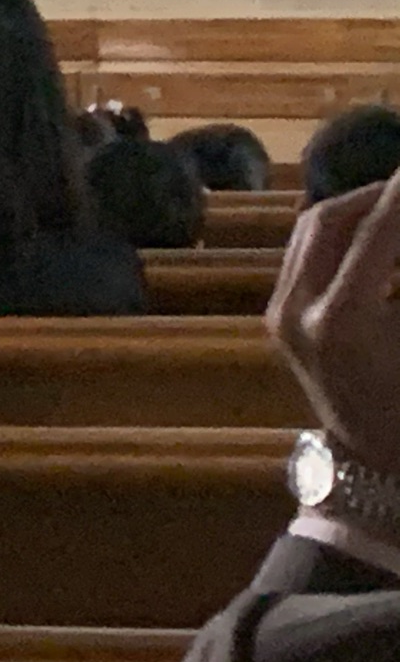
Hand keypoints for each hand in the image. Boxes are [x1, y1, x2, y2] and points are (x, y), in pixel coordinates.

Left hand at [267, 173, 399, 477]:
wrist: (376, 466)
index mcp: (341, 320)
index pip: (376, 233)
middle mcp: (296, 310)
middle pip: (331, 219)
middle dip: (379, 194)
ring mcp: (278, 312)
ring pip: (312, 231)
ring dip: (359, 208)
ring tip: (399, 204)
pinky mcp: (274, 316)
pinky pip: (304, 253)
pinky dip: (341, 233)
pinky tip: (376, 232)